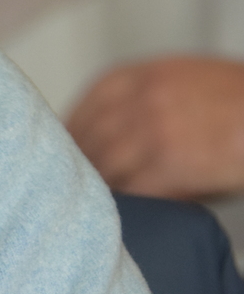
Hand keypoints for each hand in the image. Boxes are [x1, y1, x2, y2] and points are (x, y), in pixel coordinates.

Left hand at [67, 56, 243, 199]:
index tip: (68, 156)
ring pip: (106, 168)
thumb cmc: (239, 100)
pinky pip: (135, 190)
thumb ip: (140, 98)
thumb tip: (103, 137)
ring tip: (100, 208)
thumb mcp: (184, 80)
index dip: (74, 136)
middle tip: (75, 190)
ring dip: (102, 191)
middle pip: (89, 140)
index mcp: (137, 75)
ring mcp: (153, 129)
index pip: (86, 108)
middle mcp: (138, 98)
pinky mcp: (172, 162)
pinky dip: (131, 205)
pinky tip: (132, 218)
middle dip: (83, 168)